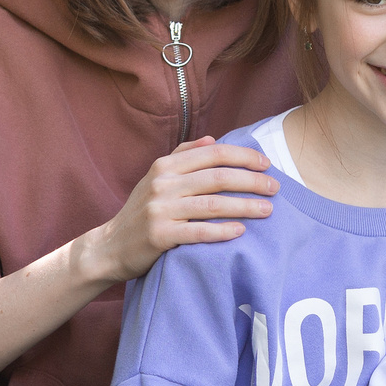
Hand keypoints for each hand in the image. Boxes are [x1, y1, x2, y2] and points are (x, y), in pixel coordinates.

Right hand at [81, 138, 279, 282]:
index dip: (243, 156)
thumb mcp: (156, 178)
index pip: (213, 154)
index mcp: (166, 166)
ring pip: (212, 204)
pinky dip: (222, 231)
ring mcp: (160, 210)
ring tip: (268, 210)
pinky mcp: (159, 236)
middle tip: (275, 188)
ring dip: (244, 206)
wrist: (110, 246)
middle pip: (217, 177)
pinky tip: (241, 231)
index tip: (266, 165)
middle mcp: (163, 184)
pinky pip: (198, 231)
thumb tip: (212, 139)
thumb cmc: (141, 211)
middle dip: (251, 181)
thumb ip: (183, 156)